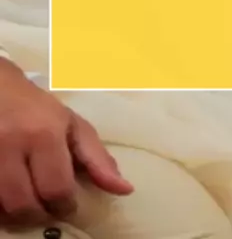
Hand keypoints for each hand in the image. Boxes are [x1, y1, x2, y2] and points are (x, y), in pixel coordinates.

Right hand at [0, 58, 132, 226]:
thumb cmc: (38, 110)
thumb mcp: (74, 126)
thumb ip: (98, 159)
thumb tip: (125, 189)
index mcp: (44, 135)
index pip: (56, 188)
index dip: (64, 206)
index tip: (68, 207)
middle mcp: (11, 145)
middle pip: (25, 203)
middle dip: (40, 215)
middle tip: (48, 210)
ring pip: (1, 207)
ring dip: (17, 215)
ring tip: (30, 205)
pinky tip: (10, 199)